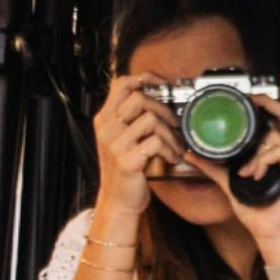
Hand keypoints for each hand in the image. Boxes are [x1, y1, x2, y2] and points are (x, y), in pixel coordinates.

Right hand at [89, 76, 177, 214]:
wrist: (118, 201)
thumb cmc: (127, 168)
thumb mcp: (123, 139)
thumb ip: (133, 118)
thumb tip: (161, 96)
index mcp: (104, 119)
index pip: (121, 83)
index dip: (145, 78)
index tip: (163, 85)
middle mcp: (106, 129)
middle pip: (139, 98)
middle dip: (164, 109)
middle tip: (175, 124)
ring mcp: (114, 145)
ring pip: (151, 119)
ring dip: (170, 133)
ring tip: (175, 146)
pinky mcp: (126, 161)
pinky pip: (156, 142)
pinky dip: (170, 149)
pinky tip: (171, 158)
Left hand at [231, 73, 279, 254]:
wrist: (269, 232)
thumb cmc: (256, 209)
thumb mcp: (230, 182)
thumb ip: (214, 166)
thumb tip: (192, 154)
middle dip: (271, 101)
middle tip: (255, 98)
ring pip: (277, 135)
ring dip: (256, 152)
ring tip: (246, 172)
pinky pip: (279, 152)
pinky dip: (262, 162)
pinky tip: (255, 176)